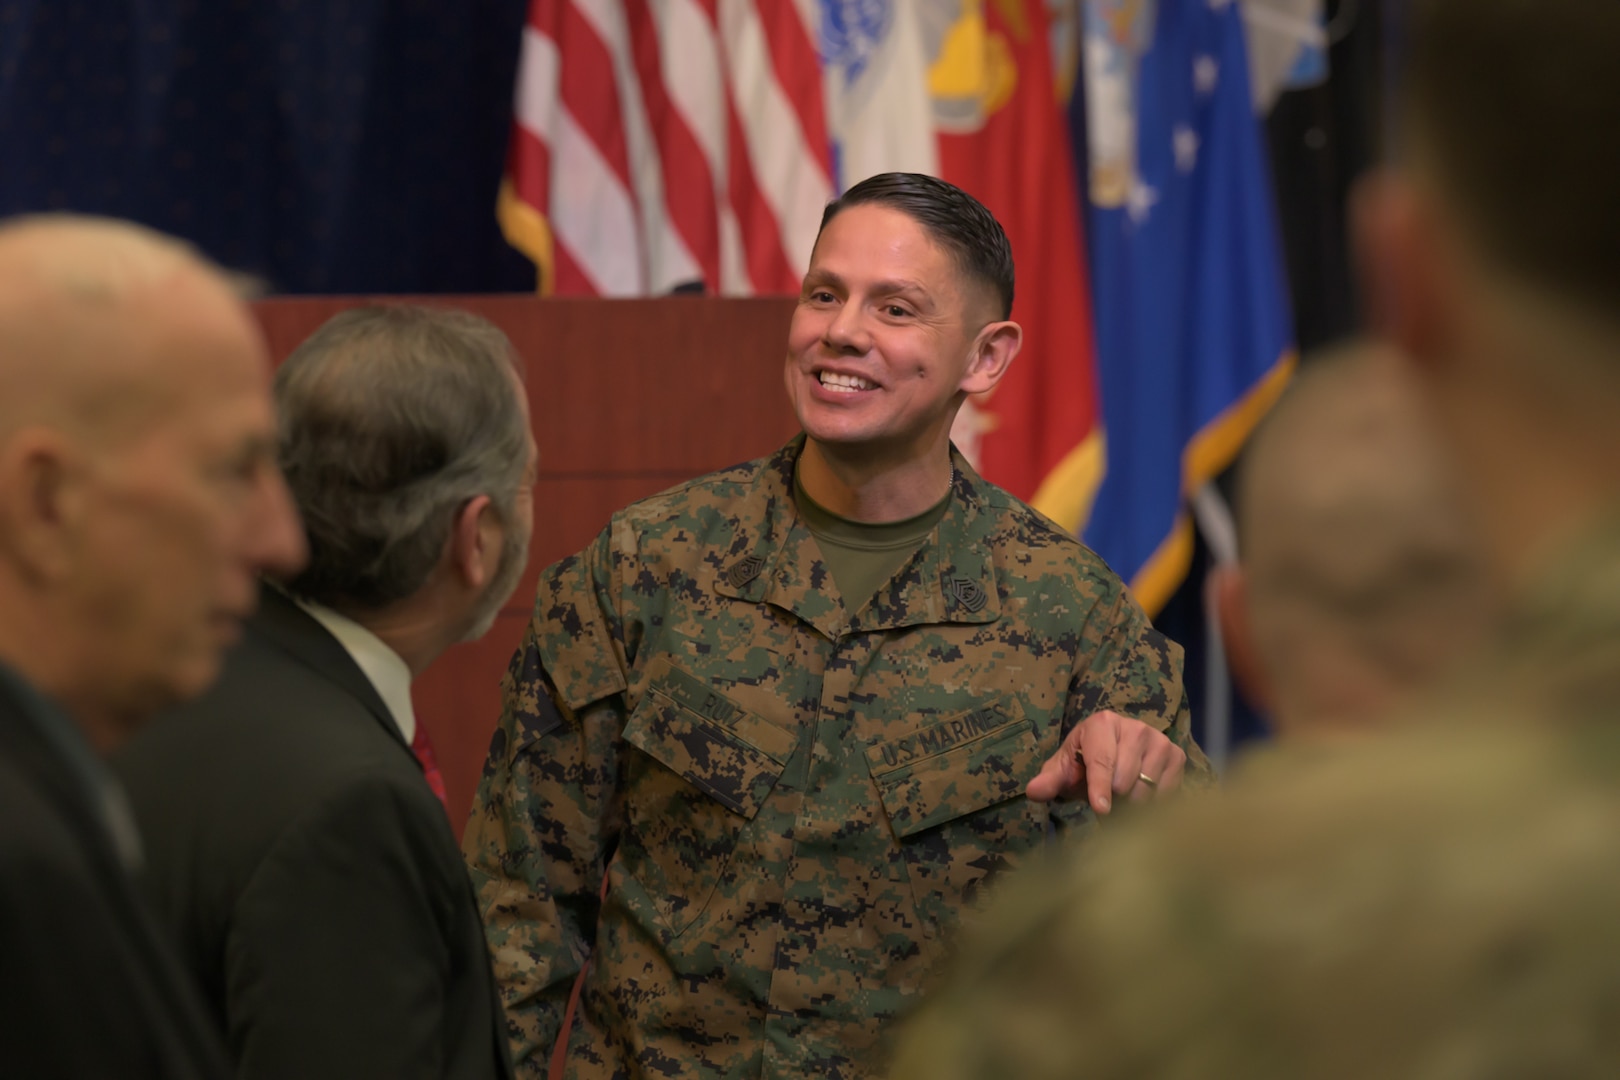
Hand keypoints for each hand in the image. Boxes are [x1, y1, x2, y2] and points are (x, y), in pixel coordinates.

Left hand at [1025, 710, 1186, 812]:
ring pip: (1147, 788)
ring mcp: (1159, 739)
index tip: (1102, 810)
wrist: (1115, 753)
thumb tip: (1033, 791)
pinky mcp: (1177, 754)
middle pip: (1125, 779)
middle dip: (1113, 799)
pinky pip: (1166, 791)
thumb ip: (1049, 781)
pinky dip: (1153, 802)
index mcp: (1102, 723)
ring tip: (1123, 796)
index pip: (1101, 762)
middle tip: (1107, 799)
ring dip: (1133, 803)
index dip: (1100, 789)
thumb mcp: (1063, 771)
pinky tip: (1142, 794)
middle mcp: (1135, 727)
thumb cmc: (1084, 763)